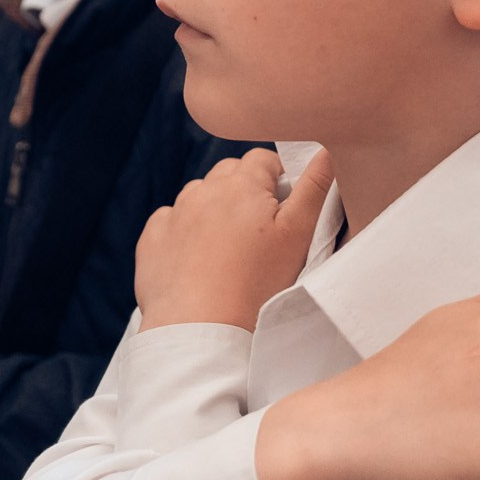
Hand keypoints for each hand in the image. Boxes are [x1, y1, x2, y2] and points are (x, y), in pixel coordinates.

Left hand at [135, 149, 332, 330]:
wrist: (201, 330)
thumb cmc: (256, 285)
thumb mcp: (298, 235)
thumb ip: (315, 188)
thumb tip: (327, 150)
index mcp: (239, 184)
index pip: (263, 159)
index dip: (278, 180)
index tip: (285, 210)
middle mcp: (201, 190)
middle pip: (230, 174)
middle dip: (246, 193)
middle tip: (261, 233)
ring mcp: (173, 214)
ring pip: (199, 197)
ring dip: (215, 211)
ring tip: (231, 251)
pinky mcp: (152, 239)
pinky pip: (170, 223)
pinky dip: (184, 233)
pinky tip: (198, 260)